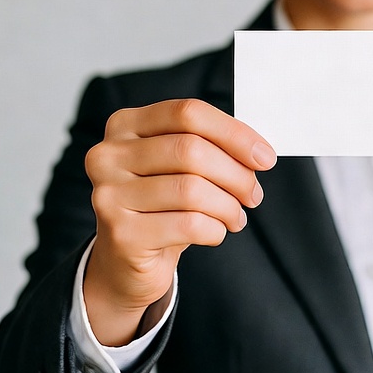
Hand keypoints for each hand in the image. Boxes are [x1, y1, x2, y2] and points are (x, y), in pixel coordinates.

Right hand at [82, 98, 275, 345]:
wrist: (126, 259)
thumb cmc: (161, 204)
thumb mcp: (180, 167)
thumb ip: (210, 147)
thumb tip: (258, 153)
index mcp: (125, 124)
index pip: (187, 113)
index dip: (233, 133)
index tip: (264, 156)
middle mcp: (108, 155)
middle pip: (191, 150)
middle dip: (236, 174)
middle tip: (254, 194)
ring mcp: (108, 194)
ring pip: (191, 190)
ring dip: (228, 206)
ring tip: (236, 217)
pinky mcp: (120, 234)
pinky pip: (187, 225)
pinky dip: (214, 229)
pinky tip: (216, 232)